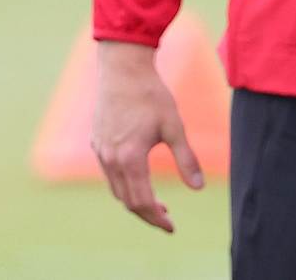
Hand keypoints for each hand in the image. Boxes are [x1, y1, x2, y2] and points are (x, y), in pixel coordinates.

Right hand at [90, 40, 204, 232]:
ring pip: (116, 189)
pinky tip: (138, 177)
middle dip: (147, 213)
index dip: (157, 219)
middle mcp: (111, 159)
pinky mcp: (96, 141)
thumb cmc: (151, 95)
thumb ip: (186, 159)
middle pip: (127, 201)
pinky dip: (123, 184)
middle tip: (167, 218)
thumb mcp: (174, 126)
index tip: (171, 227)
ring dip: (134, 200)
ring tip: (155, 202)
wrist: (122, 68)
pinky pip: (108, 173)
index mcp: (130, 158)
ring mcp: (100, 151)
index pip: (142, 202)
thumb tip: (198, 188)